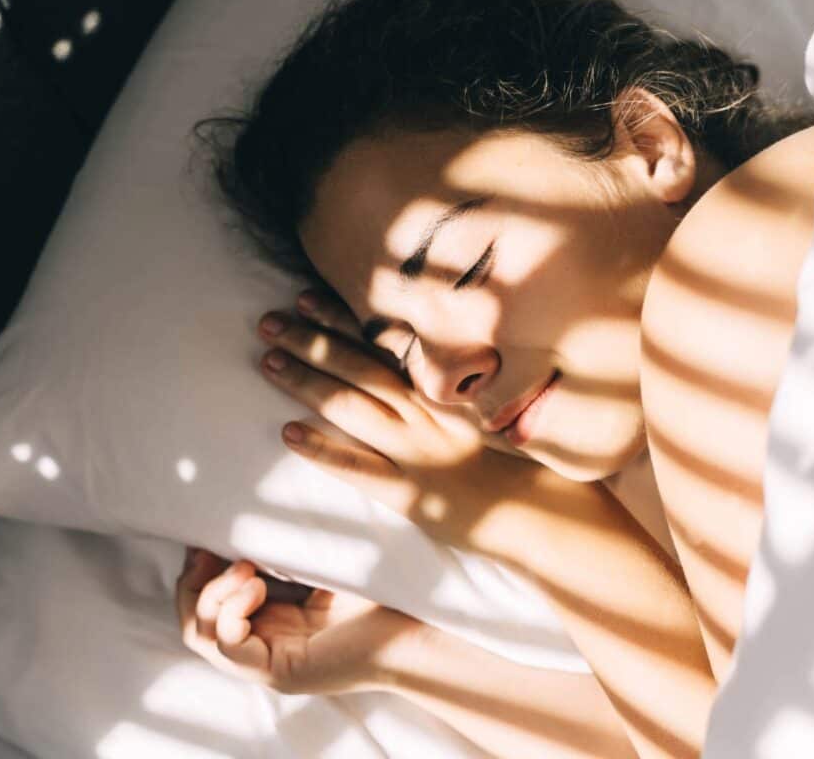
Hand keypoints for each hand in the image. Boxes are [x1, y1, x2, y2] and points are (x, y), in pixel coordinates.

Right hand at [176, 548, 421, 695]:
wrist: (415, 628)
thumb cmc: (379, 593)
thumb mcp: (322, 562)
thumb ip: (288, 546)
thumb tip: (258, 503)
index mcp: (268, 621)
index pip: (205, 603)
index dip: (198, 570)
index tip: (206, 537)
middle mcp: (261, 645)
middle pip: (193, 622)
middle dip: (194, 582)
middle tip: (212, 552)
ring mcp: (266, 663)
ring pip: (201, 635)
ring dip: (213, 594)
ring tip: (248, 569)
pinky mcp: (278, 672)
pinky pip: (227, 648)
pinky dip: (232, 613)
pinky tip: (257, 587)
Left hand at [253, 288, 567, 558]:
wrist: (546, 517)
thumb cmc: (526, 462)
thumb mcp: (499, 407)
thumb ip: (461, 382)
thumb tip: (431, 353)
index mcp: (448, 389)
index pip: (386, 343)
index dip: (342, 319)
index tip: (306, 295)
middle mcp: (429, 414)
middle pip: (360, 369)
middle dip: (312, 342)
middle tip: (269, 319)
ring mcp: (418, 454)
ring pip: (353, 409)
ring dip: (307, 383)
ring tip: (267, 360)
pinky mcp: (412, 495)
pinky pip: (359, 469)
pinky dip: (322, 450)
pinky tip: (287, 433)